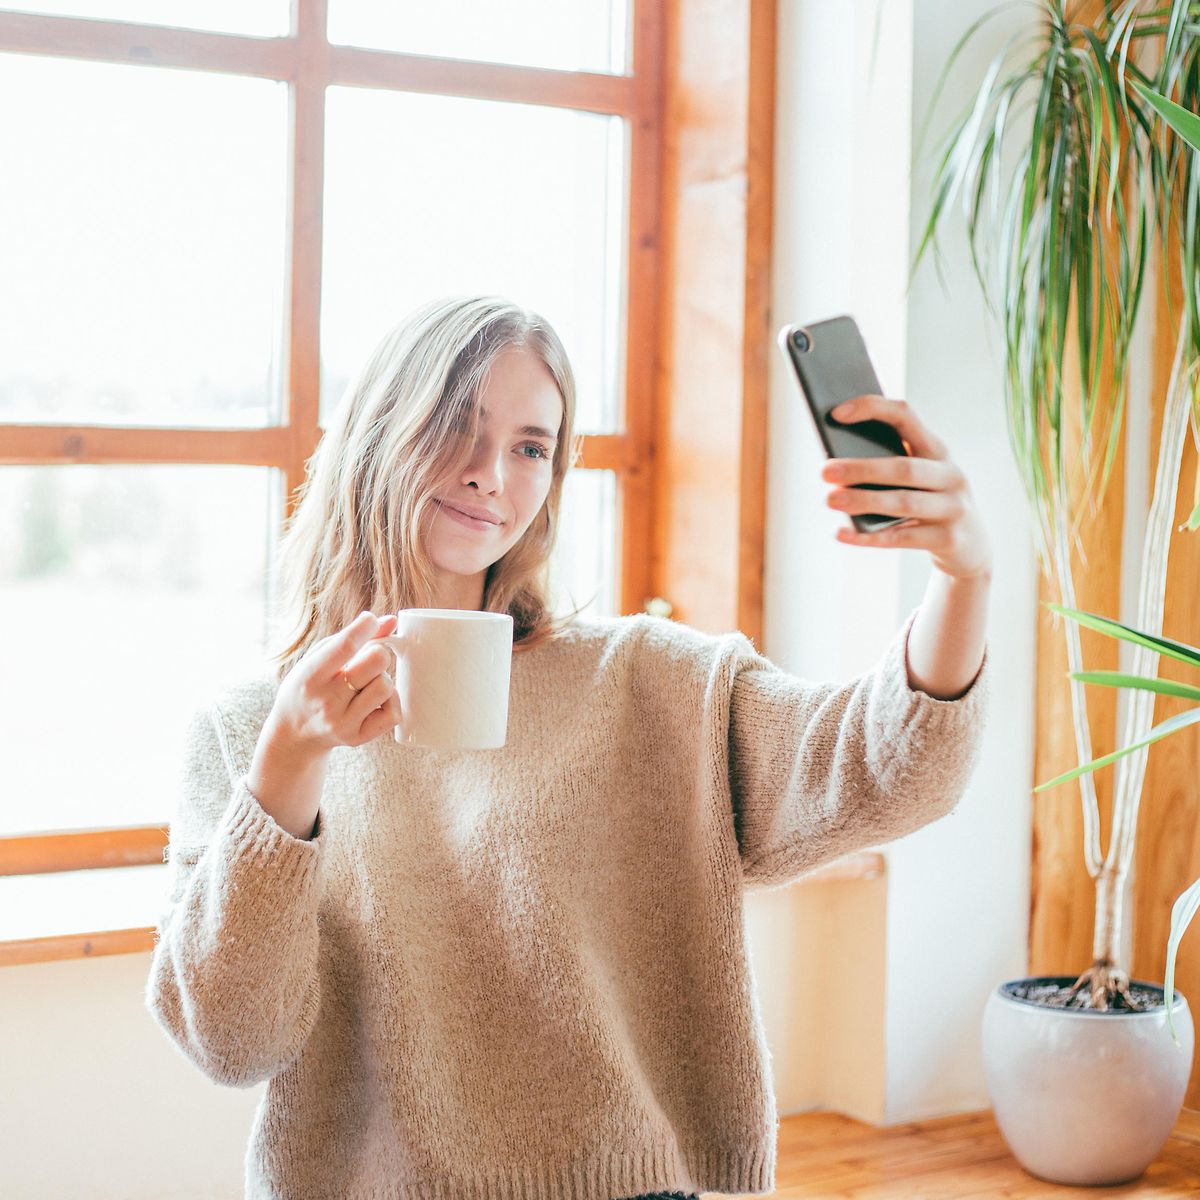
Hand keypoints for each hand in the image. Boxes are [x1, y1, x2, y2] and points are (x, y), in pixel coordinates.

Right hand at [268, 611, 402, 754]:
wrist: (294, 734)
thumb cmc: (308, 686)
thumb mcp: (318, 657)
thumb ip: (352, 637)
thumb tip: (391, 621)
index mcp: (311, 676)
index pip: (346, 645)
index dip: (366, 627)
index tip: (369, 622)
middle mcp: (326, 701)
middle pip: (376, 661)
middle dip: (378, 652)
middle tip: (368, 658)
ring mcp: (343, 723)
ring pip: (386, 686)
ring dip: (382, 678)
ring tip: (367, 682)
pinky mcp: (358, 738)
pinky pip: (394, 713)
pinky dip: (390, 702)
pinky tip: (374, 700)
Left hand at [820, 395, 990, 581]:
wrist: (971, 545)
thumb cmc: (928, 502)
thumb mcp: (917, 479)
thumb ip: (886, 465)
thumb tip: (834, 463)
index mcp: (937, 449)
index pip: (905, 416)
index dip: (873, 409)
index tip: (837, 413)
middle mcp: (950, 474)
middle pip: (904, 467)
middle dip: (862, 468)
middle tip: (826, 471)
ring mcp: (954, 507)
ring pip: (904, 503)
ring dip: (864, 501)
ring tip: (831, 499)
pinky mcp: (949, 539)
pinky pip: (902, 538)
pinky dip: (869, 537)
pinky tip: (841, 534)